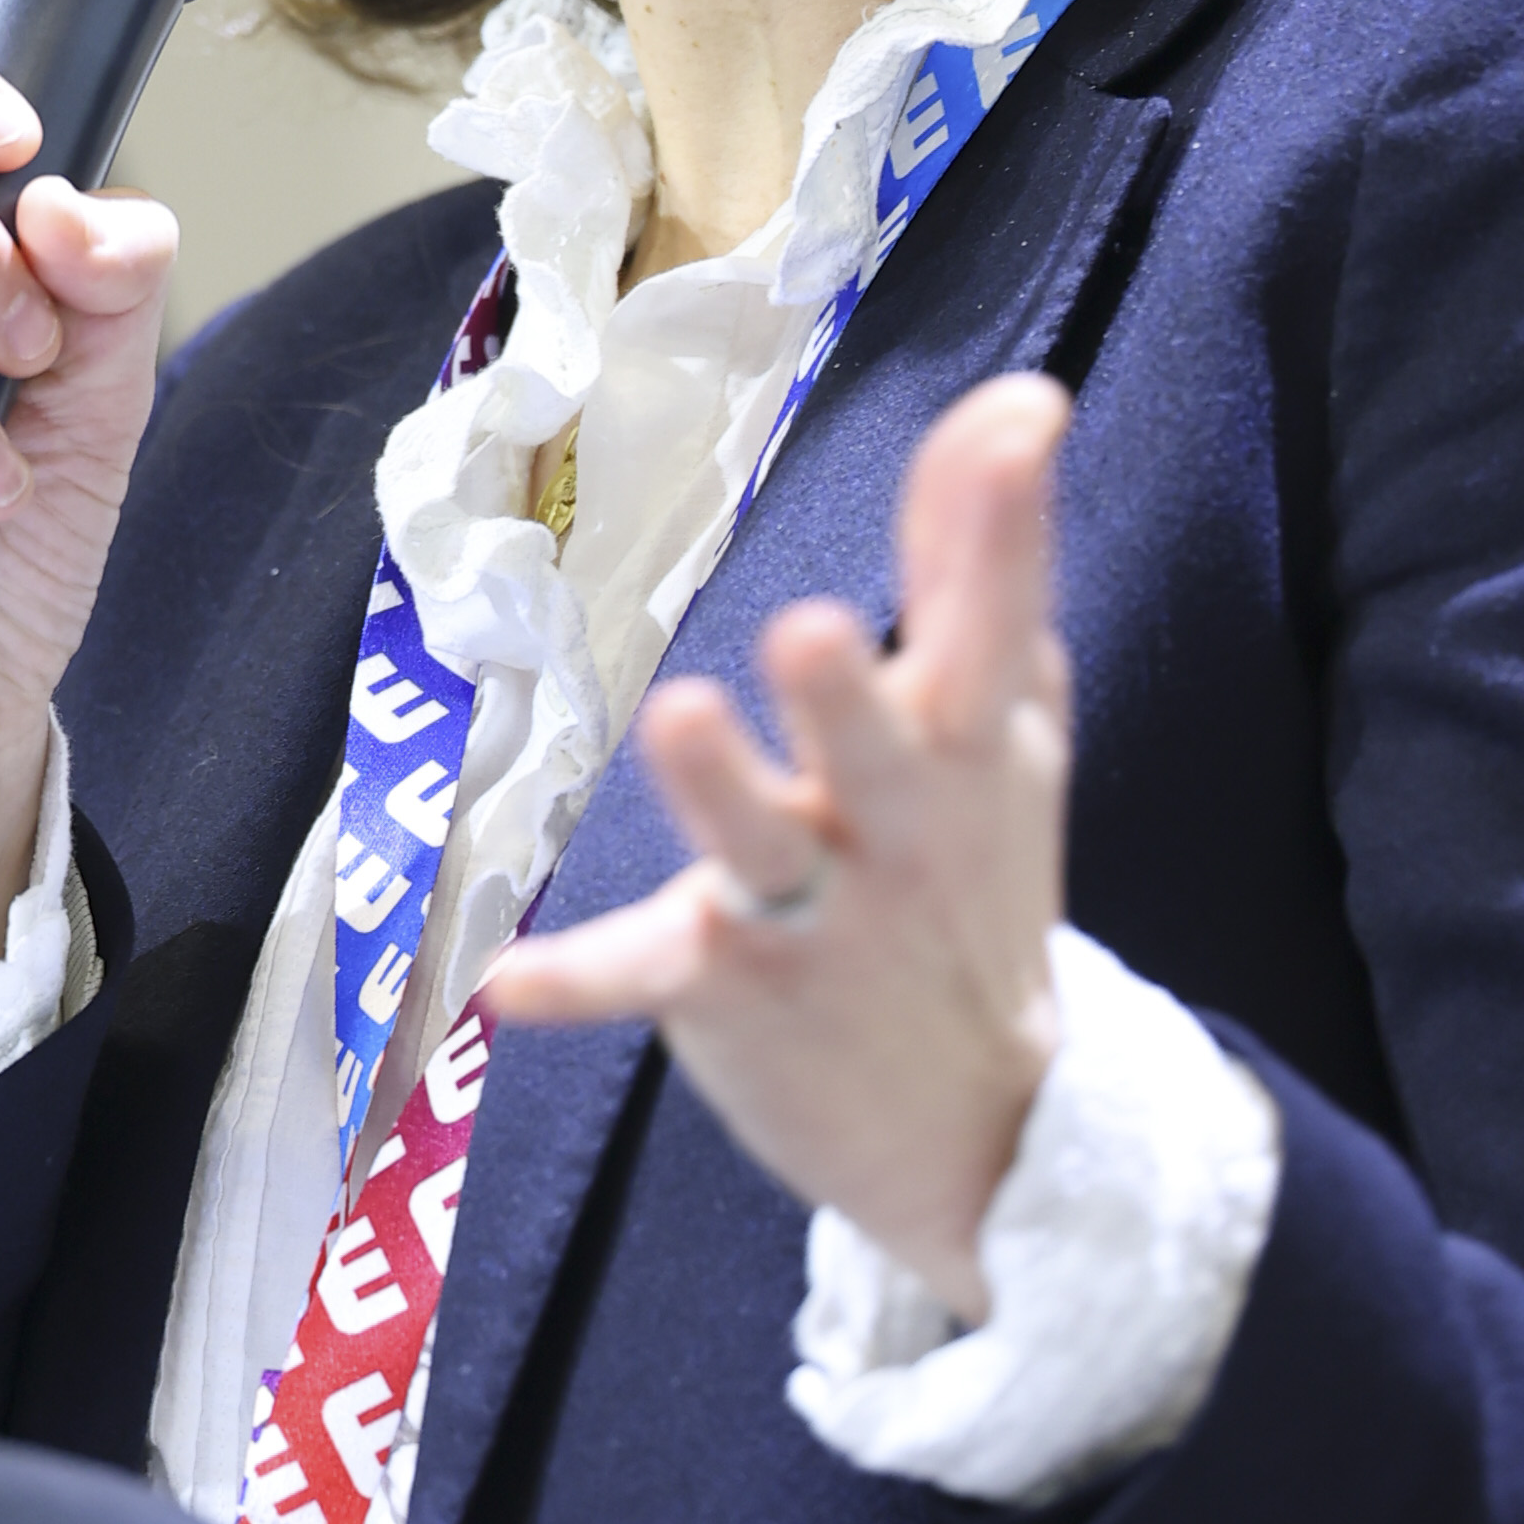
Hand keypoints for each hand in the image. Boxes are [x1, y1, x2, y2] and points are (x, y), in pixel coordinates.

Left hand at [480, 375, 1070, 1317]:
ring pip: (757, 848)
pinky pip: (639, 976)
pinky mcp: (726, 990)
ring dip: (720, 790)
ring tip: (681, 715)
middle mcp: (896, 824)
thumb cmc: (971, 874)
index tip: (1019, 422)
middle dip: (845, 694)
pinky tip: (504, 983)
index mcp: (970, 746)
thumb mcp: (1004, 721)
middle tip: (808, 628)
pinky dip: (578, 982)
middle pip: (877, 748)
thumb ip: (986, 560)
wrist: (980, 1124)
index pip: (997, 624)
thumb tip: (1015, 399)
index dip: (1004, 523)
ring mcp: (812, 913)